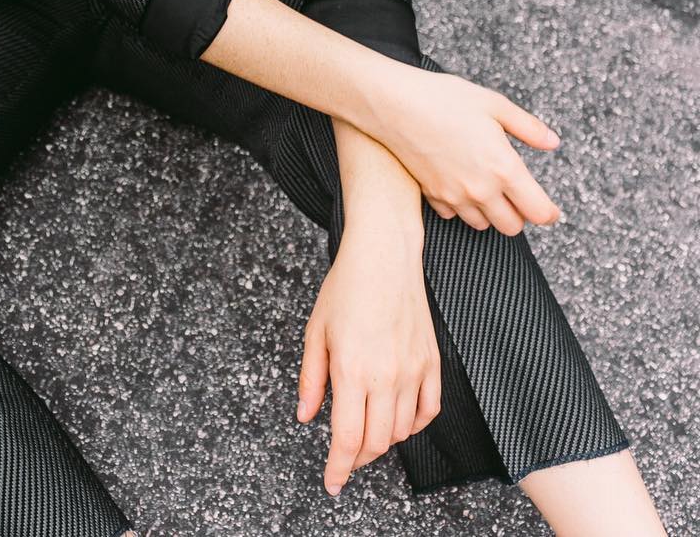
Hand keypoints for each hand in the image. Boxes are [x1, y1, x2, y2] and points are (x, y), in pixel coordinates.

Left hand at [297, 226, 439, 494]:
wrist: (385, 255)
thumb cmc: (346, 286)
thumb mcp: (316, 331)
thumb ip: (311, 378)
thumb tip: (306, 416)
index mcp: (351, 370)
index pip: (348, 439)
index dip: (339, 468)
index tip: (332, 483)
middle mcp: (385, 376)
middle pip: (376, 442)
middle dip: (357, 460)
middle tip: (344, 461)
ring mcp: (413, 370)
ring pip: (402, 431)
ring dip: (383, 442)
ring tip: (366, 434)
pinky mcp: (431, 362)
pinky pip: (428, 410)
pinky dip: (413, 424)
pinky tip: (398, 420)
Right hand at [354, 65, 562, 234]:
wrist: (394, 104)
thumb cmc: (443, 98)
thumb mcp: (493, 104)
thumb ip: (528, 127)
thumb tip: (552, 142)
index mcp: (503, 167)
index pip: (538, 211)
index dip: (550, 213)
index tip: (550, 209)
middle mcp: (481, 189)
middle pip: (512, 227)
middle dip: (519, 214)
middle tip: (516, 194)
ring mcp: (454, 196)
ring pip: (483, 225)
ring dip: (490, 212)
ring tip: (487, 187)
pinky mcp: (432, 195)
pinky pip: (454, 215)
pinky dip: (461, 206)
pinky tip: (458, 183)